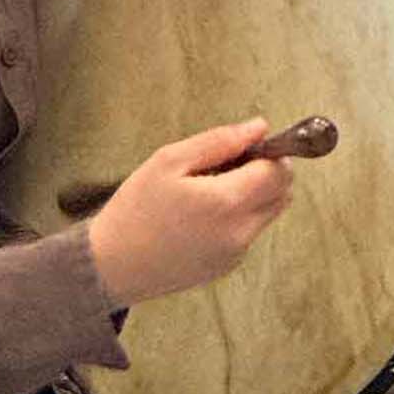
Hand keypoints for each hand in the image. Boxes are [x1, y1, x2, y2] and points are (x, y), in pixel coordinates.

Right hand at [85, 118, 293, 308]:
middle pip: (283, 193)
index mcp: (227, 202)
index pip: (279, 171)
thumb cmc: (135, 209)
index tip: (247, 148)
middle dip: (267, 173)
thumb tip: (259, 127)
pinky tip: (202, 216)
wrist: (111, 266)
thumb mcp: (168, 161)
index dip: (270, 154)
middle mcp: (240, 231)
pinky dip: (240, 217)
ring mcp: (237, 252)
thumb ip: (220, 141)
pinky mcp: (228, 265)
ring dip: (255, 195)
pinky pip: (250, 232)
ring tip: (212, 190)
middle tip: (229, 166)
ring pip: (270, 213)